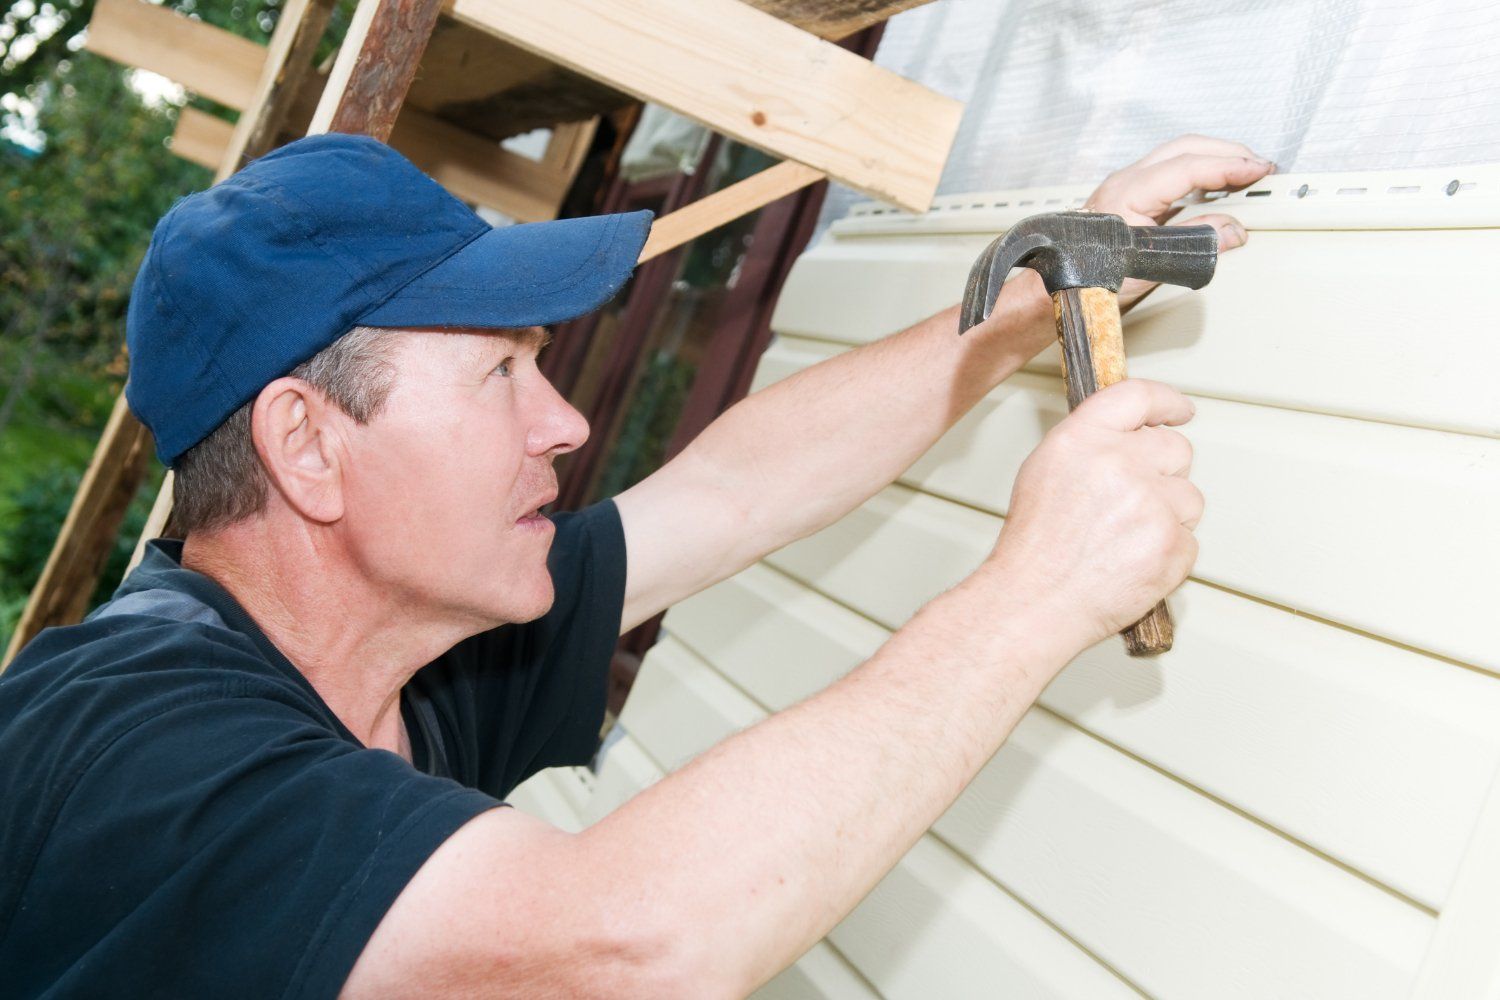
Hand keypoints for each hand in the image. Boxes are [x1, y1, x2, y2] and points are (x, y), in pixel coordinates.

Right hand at [980, 379, 1202, 652]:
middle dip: (1164, 471)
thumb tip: (1132, 434)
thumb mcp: (1045, 470)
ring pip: (1189, 497)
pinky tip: (1133, 560)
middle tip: (1134, 500)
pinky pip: (1189, 540)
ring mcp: (1151, 505)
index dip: (1167, 402)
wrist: (1036, 601)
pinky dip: (1168, 552)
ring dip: (1168, 515)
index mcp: (1083, 440)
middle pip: (1176, 448)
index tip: (1179, 410)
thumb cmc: (1036, 545)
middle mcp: (1120, 464)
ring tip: (1125, 538)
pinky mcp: (1172, 544)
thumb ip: (1090, 443)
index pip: (1139, 397)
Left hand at [1083, 134, 1273, 308]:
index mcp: (1129, 191)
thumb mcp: (1149, 263)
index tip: (1258, 171)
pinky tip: (1217, 185)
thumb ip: (1194, 242)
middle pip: (1186, 148)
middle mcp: (1126, 180)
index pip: (1189, 166)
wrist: (1061, 281)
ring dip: (1214, 159)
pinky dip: (1200, 172)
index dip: (1228, 166)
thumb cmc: (1092, 274)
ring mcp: (1127, 183)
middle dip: (1227, 153)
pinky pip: (1171, 170)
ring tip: (1245, 174)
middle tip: (1260, 168)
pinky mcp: (1130, 193)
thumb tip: (1234, 230)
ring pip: (1178, 154)